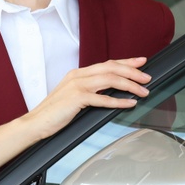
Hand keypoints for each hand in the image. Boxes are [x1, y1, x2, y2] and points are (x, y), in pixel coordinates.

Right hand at [20, 57, 151, 141]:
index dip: (126, 62)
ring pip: (110, 80)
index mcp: (78, 74)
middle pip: (111, 68)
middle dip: (133, 72)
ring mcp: (77, 86)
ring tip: (143, 91)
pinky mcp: (77, 98)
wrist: (36, 122)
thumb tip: (109, 92)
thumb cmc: (54, 113)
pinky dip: (119, 101)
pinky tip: (130, 103)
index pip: (106, 64)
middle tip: (147, 77)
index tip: (141, 62)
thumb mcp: (72, 96)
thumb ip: (88, 90)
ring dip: (130, 86)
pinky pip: (103, 98)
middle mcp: (78, 76)